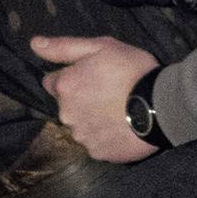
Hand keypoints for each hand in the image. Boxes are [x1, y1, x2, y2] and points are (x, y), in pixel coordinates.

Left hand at [30, 34, 159, 161]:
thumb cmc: (131, 70)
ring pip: (81, 126)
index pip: (52, 82)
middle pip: (67, 106)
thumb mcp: (100, 47)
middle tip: (108, 92)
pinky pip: (97, 143)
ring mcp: (82, 137)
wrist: (162, 105)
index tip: (90, 76)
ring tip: (118, 111)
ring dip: (92, 119)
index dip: (71, 77)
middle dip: (81, 99)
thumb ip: (64, 47)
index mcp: (64, 88)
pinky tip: (122, 127)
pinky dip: (105, 136)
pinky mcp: (99, 153)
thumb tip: (34, 44)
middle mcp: (67, 115)